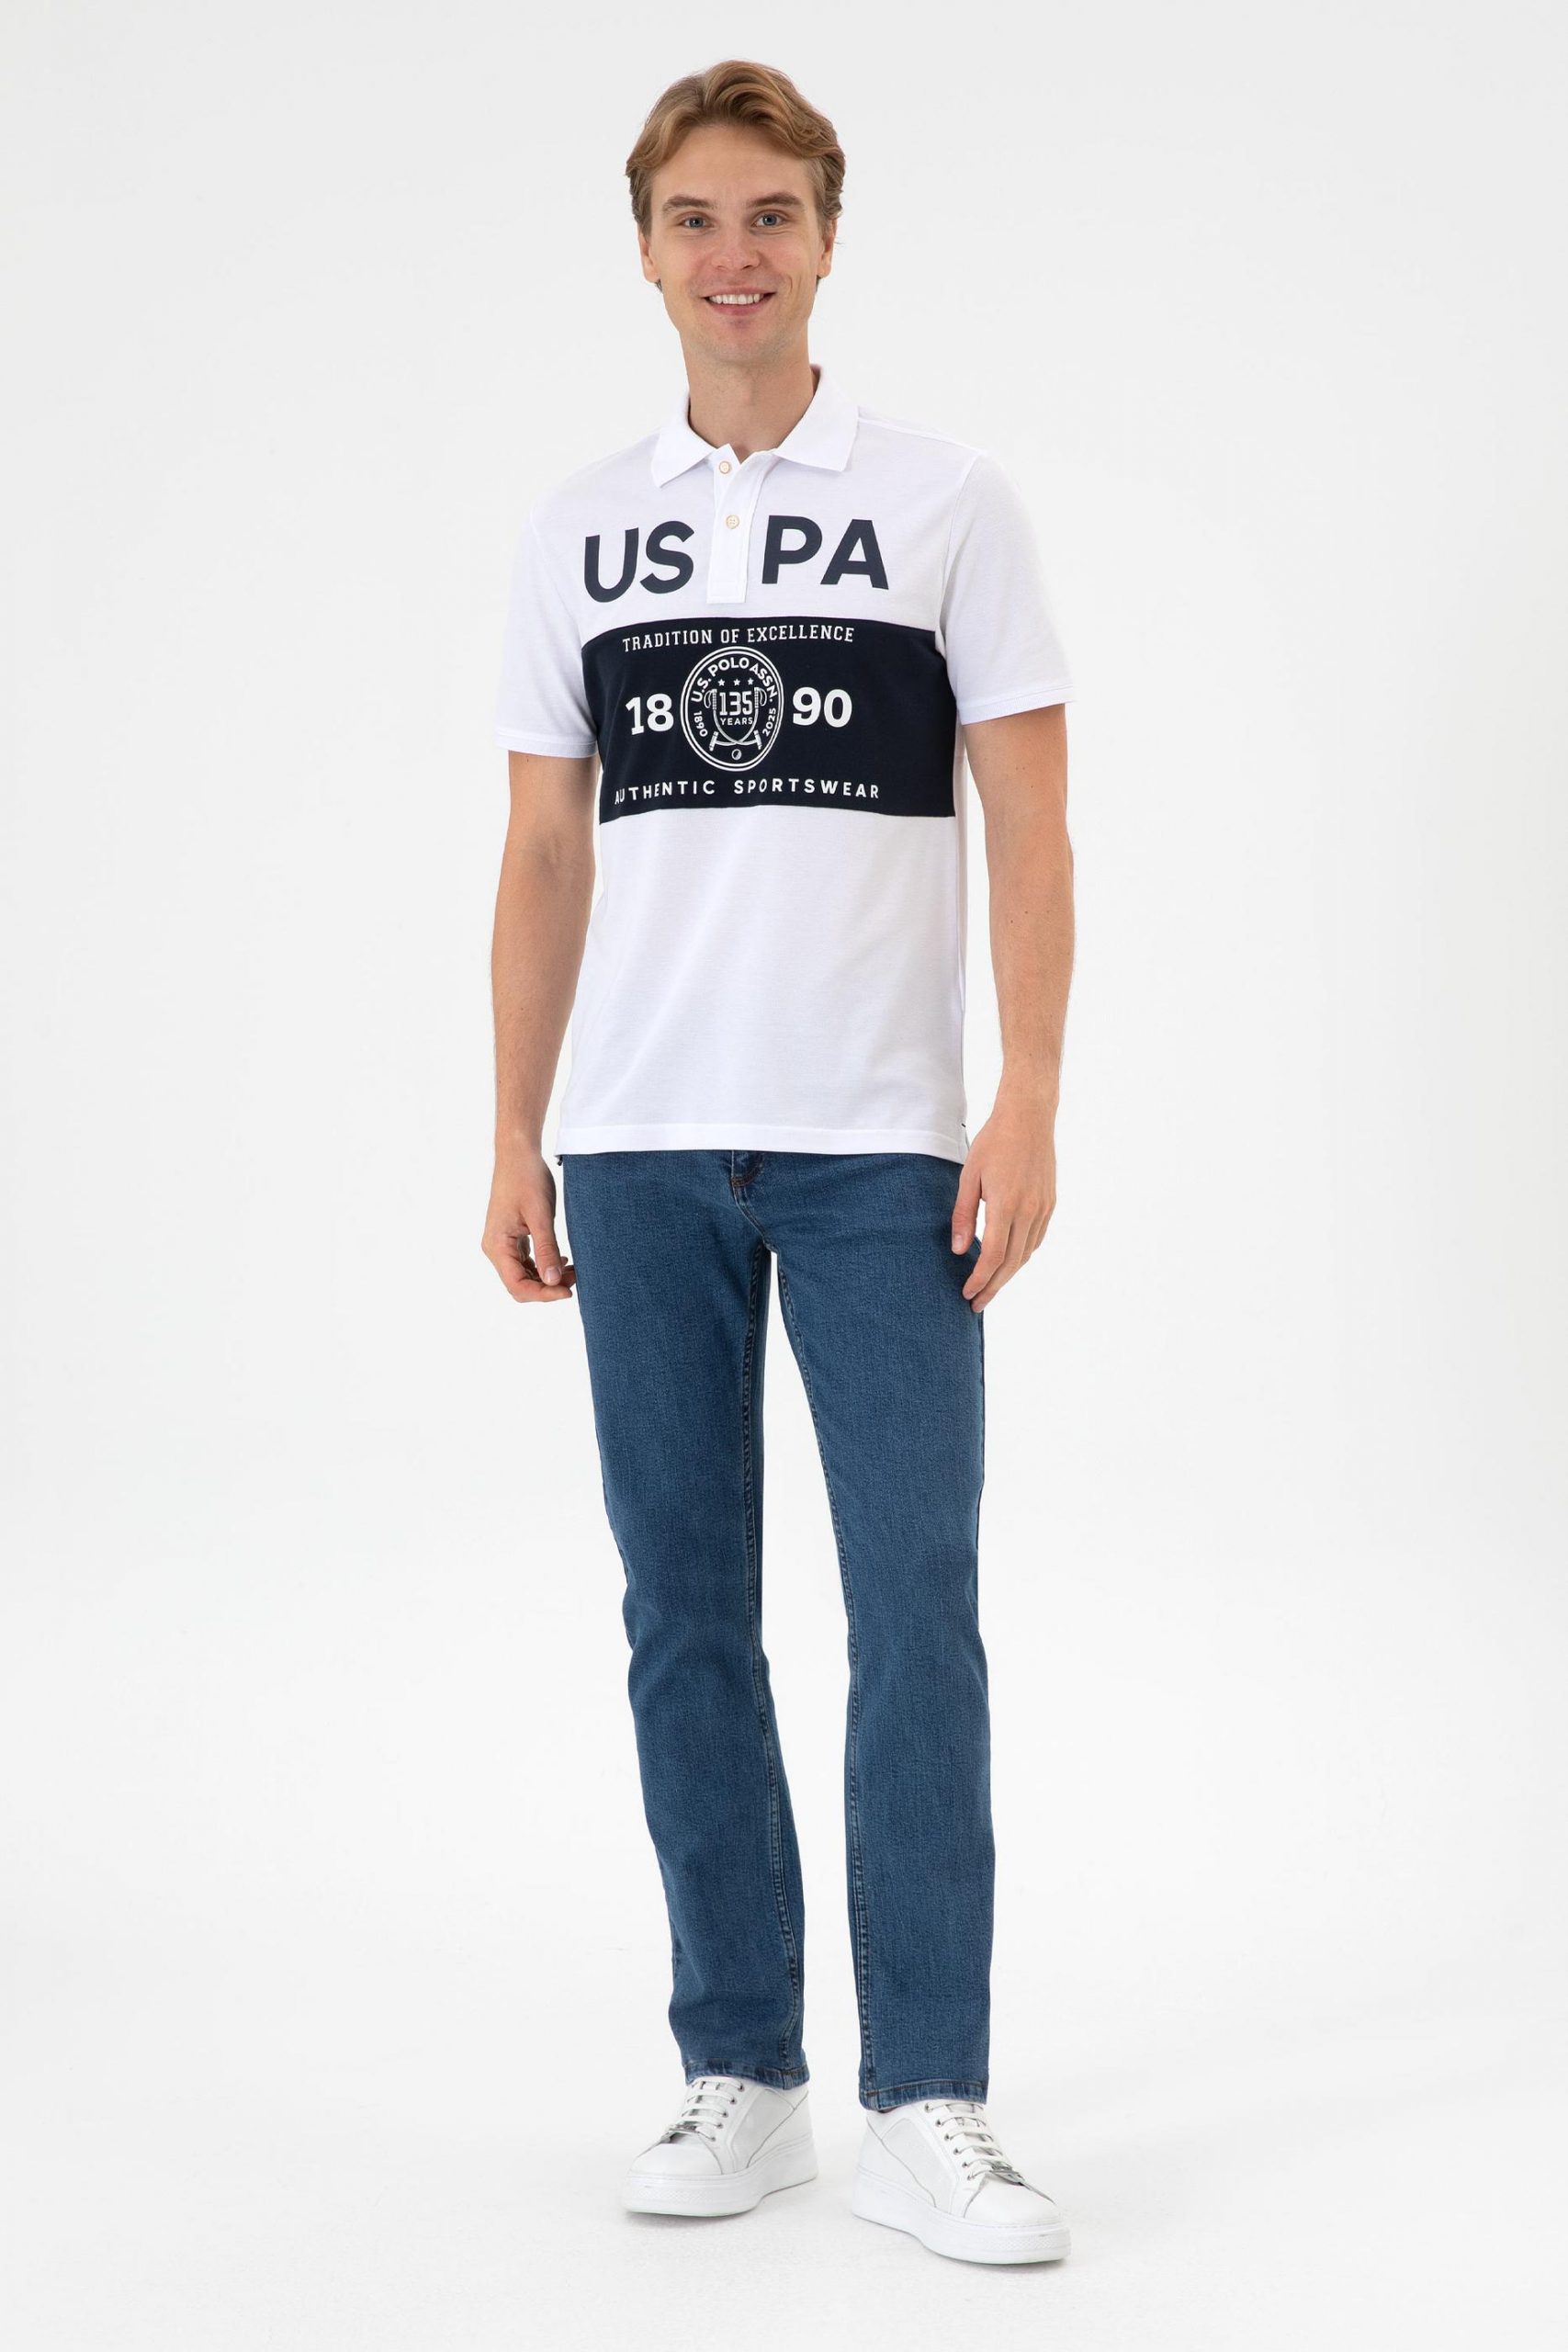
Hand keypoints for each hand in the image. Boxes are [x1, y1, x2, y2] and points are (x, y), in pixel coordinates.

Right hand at [482, 1142, 576, 1302]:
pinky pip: (527, 1261)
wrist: (518, 1154)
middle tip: (576, 1279)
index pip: (517, 1285)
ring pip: (525, 1275)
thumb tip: (553, 1282)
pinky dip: (544, 1265)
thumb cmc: (527, 1178)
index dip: (543, 1294)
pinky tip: (563, 1260)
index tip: (569, 1292)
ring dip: (548, 1277)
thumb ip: (546, 1250)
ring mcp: (503, 1243)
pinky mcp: (512, 1237)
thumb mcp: (540, 1216)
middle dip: (548, 1287)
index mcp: (497, 1245)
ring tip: (574, 1270)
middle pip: (520, 1284)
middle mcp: (496, 1248)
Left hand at [951, 1087, 1058, 1310]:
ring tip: (990, 1287)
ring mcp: (1043, 1208)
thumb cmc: (993, 1142)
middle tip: (976, 1304)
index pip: (993, 1255)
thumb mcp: (969, 1176)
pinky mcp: (1050, 1203)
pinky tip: (1009, 1261)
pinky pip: (1036, 1239)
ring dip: (1008, 1274)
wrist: (1029, 1118)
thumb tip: (959, 1251)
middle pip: (1011, 1262)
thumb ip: (963, 1215)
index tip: (967, 1293)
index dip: (980, 1279)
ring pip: (1026, 1254)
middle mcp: (1029, 1210)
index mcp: (1006, 1204)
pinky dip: (1022, 1255)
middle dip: (993, 1286)